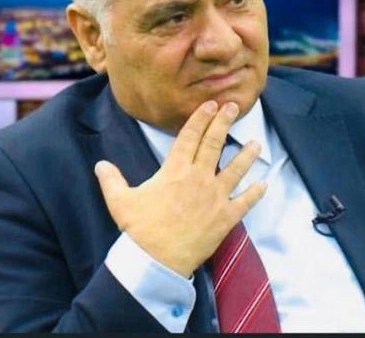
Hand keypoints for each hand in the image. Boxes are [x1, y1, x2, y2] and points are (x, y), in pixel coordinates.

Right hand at [94, 100, 266, 277]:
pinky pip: (245, 202)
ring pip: (236, 169)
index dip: (200, 118)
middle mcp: (199, 178)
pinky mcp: (226, 217)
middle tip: (234, 107)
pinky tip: (264, 184)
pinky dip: (256, 193)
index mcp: (175, 171)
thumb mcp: (120, 201)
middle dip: (224, 122)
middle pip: (214, 144)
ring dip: (247, 155)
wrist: (157, 260)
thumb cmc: (139, 230)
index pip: (190, 137)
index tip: (210, 104)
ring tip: (256, 143)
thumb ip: (111, 180)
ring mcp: (215, 197)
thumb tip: (100, 164)